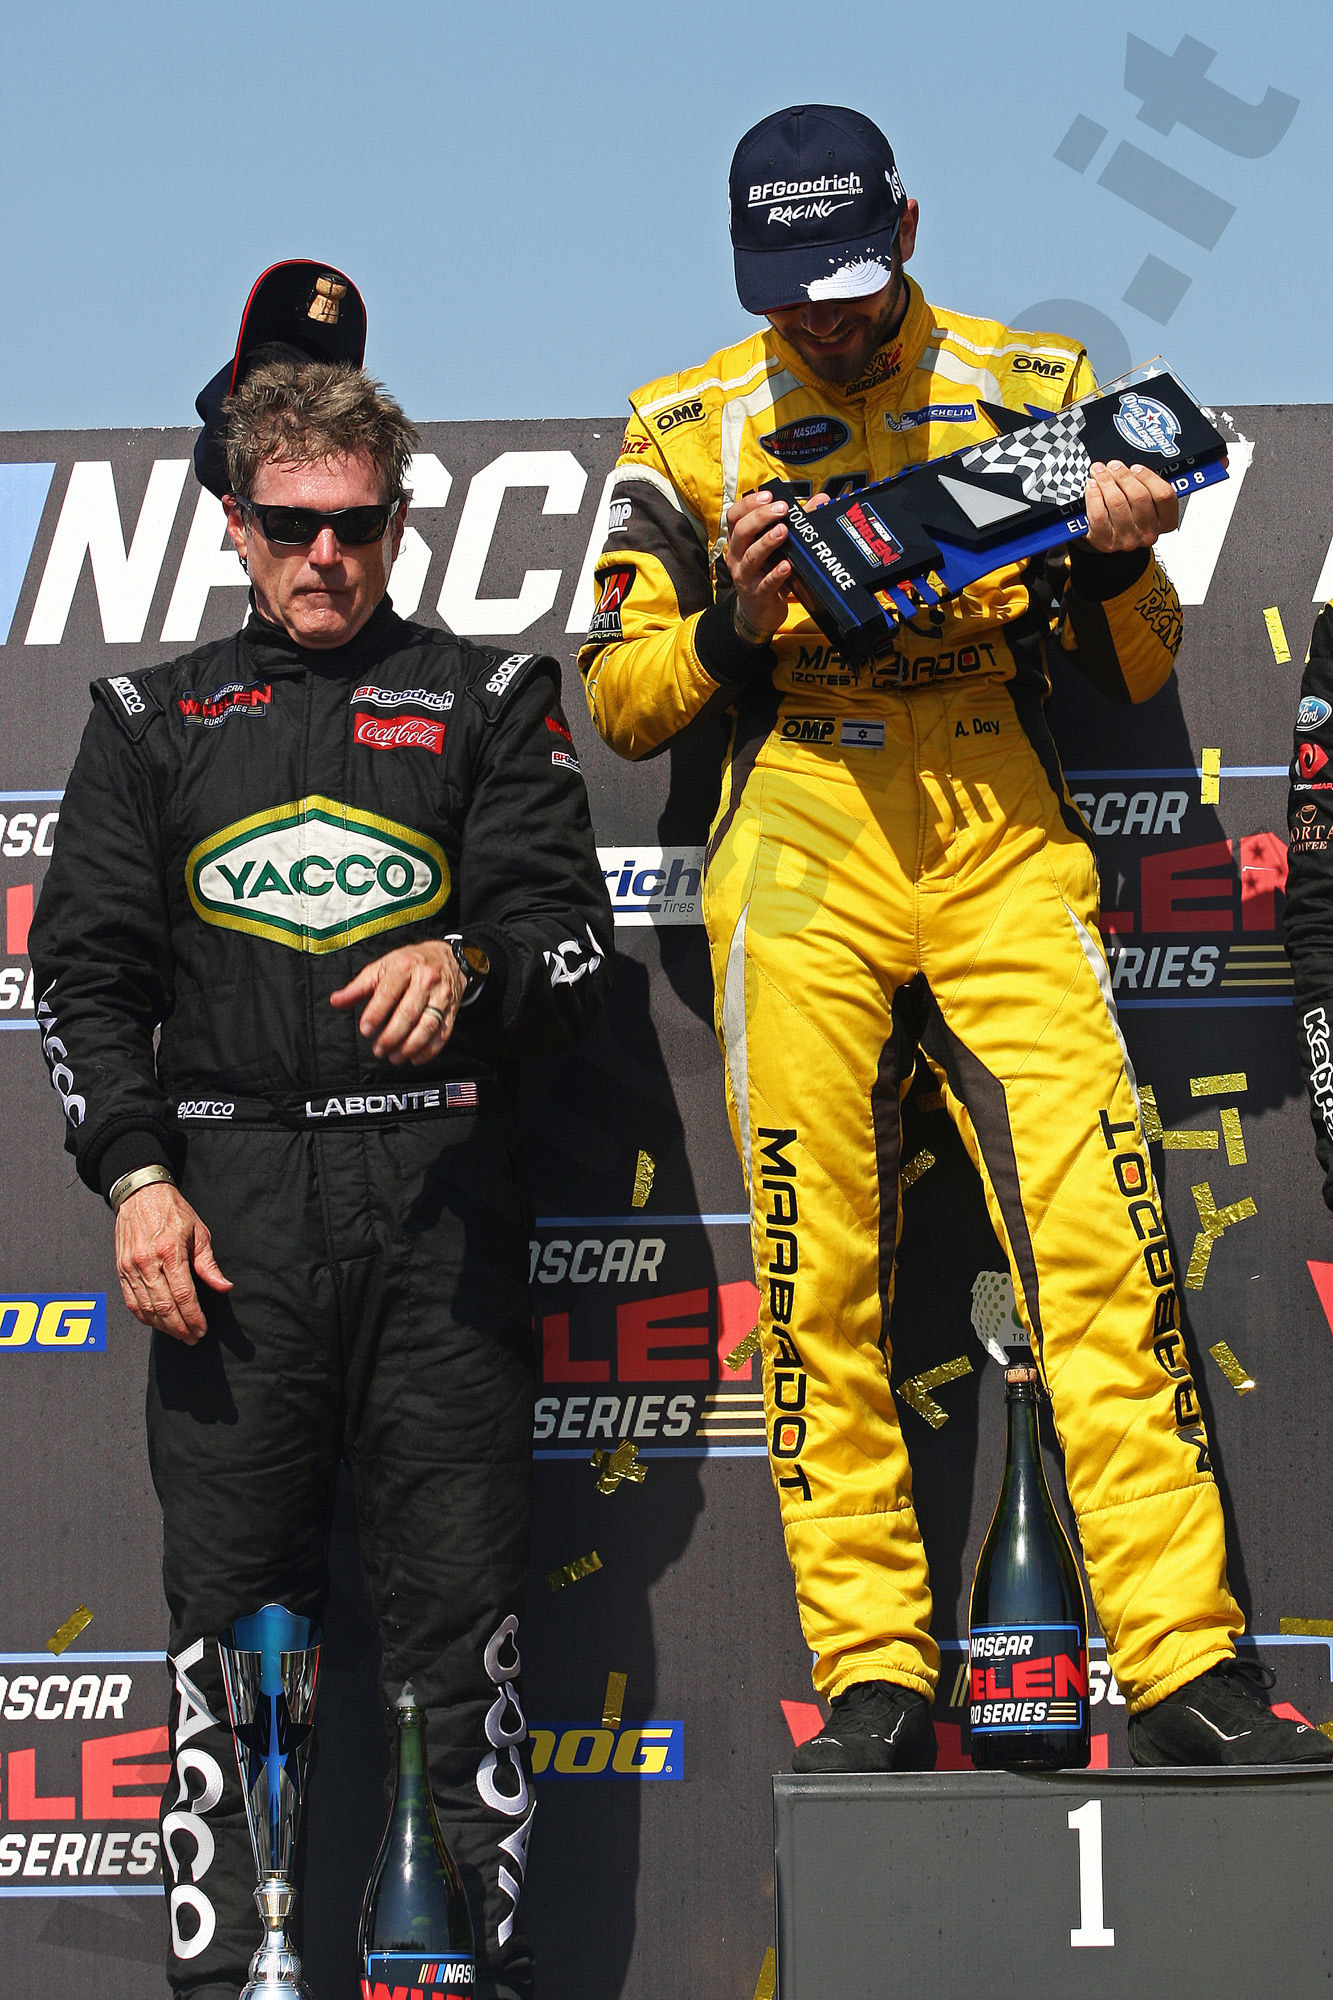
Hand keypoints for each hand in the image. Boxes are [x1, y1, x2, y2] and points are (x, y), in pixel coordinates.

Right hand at [115, 1183, 231, 1344]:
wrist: (140, 1194)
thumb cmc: (172, 1211)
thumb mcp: (198, 1232)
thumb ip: (208, 1264)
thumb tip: (224, 1287)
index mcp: (170, 1251)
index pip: (183, 1295)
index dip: (193, 1317)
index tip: (202, 1329)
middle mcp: (147, 1262)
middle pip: (164, 1307)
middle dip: (180, 1328)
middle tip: (192, 1338)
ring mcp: (131, 1267)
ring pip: (146, 1308)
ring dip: (163, 1326)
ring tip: (178, 1334)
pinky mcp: (121, 1269)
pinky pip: (131, 1301)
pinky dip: (144, 1317)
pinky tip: (157, 1323)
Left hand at [329, 940, 464, 1064]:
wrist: (446, 956)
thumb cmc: (410, 962)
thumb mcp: (381, 966)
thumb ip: (358, 987)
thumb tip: (336, 1001)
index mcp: (405, 966)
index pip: (388, 993)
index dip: (376, 1014)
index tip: (365, 1030)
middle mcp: (426, 980)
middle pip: (408, 1013)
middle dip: (391, 1036)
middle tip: (378, 1049)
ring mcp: (442, 996)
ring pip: (427, 1026)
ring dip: (409, 1047)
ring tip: (394, 1057)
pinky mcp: (452, 1009)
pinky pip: (443, 1033)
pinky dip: (429, 1050)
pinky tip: (415, 1058)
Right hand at [724, 490, 793, 639]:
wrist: (759, 611)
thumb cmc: (766, 573)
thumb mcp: (776, 547)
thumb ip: (795, 522)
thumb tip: (819, 501)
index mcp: (739, 541)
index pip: (734, 516)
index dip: (749, 503)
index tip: (768, 495)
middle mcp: (737, 556)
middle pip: (741, 531)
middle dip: (761, 517)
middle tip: (782, 508)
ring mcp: (745, 576)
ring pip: (752, 556)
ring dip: (767, 542)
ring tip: (784, 531)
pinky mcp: (758, 594)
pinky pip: (766, 583)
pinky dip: (776, 573)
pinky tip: (787, 565)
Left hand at [1083, 460, 1179, 552]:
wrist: (1106, 539)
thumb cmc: (1128, 516)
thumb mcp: (1145, 502)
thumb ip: (1143, 484)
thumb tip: (1124, 466)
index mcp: (1165, 521)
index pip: (1164, 494)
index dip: (1149, 477)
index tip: (1135, 467)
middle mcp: (1149, 533)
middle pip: (1139, 496)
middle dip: (1123, 475)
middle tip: (1113, 466)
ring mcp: (1128, 539)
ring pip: (1117, 502)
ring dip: (1106, 481)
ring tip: (1099, 472)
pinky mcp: (1106, 542)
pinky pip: (1098, 514)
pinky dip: (1093, 496)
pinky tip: (1092, 486)